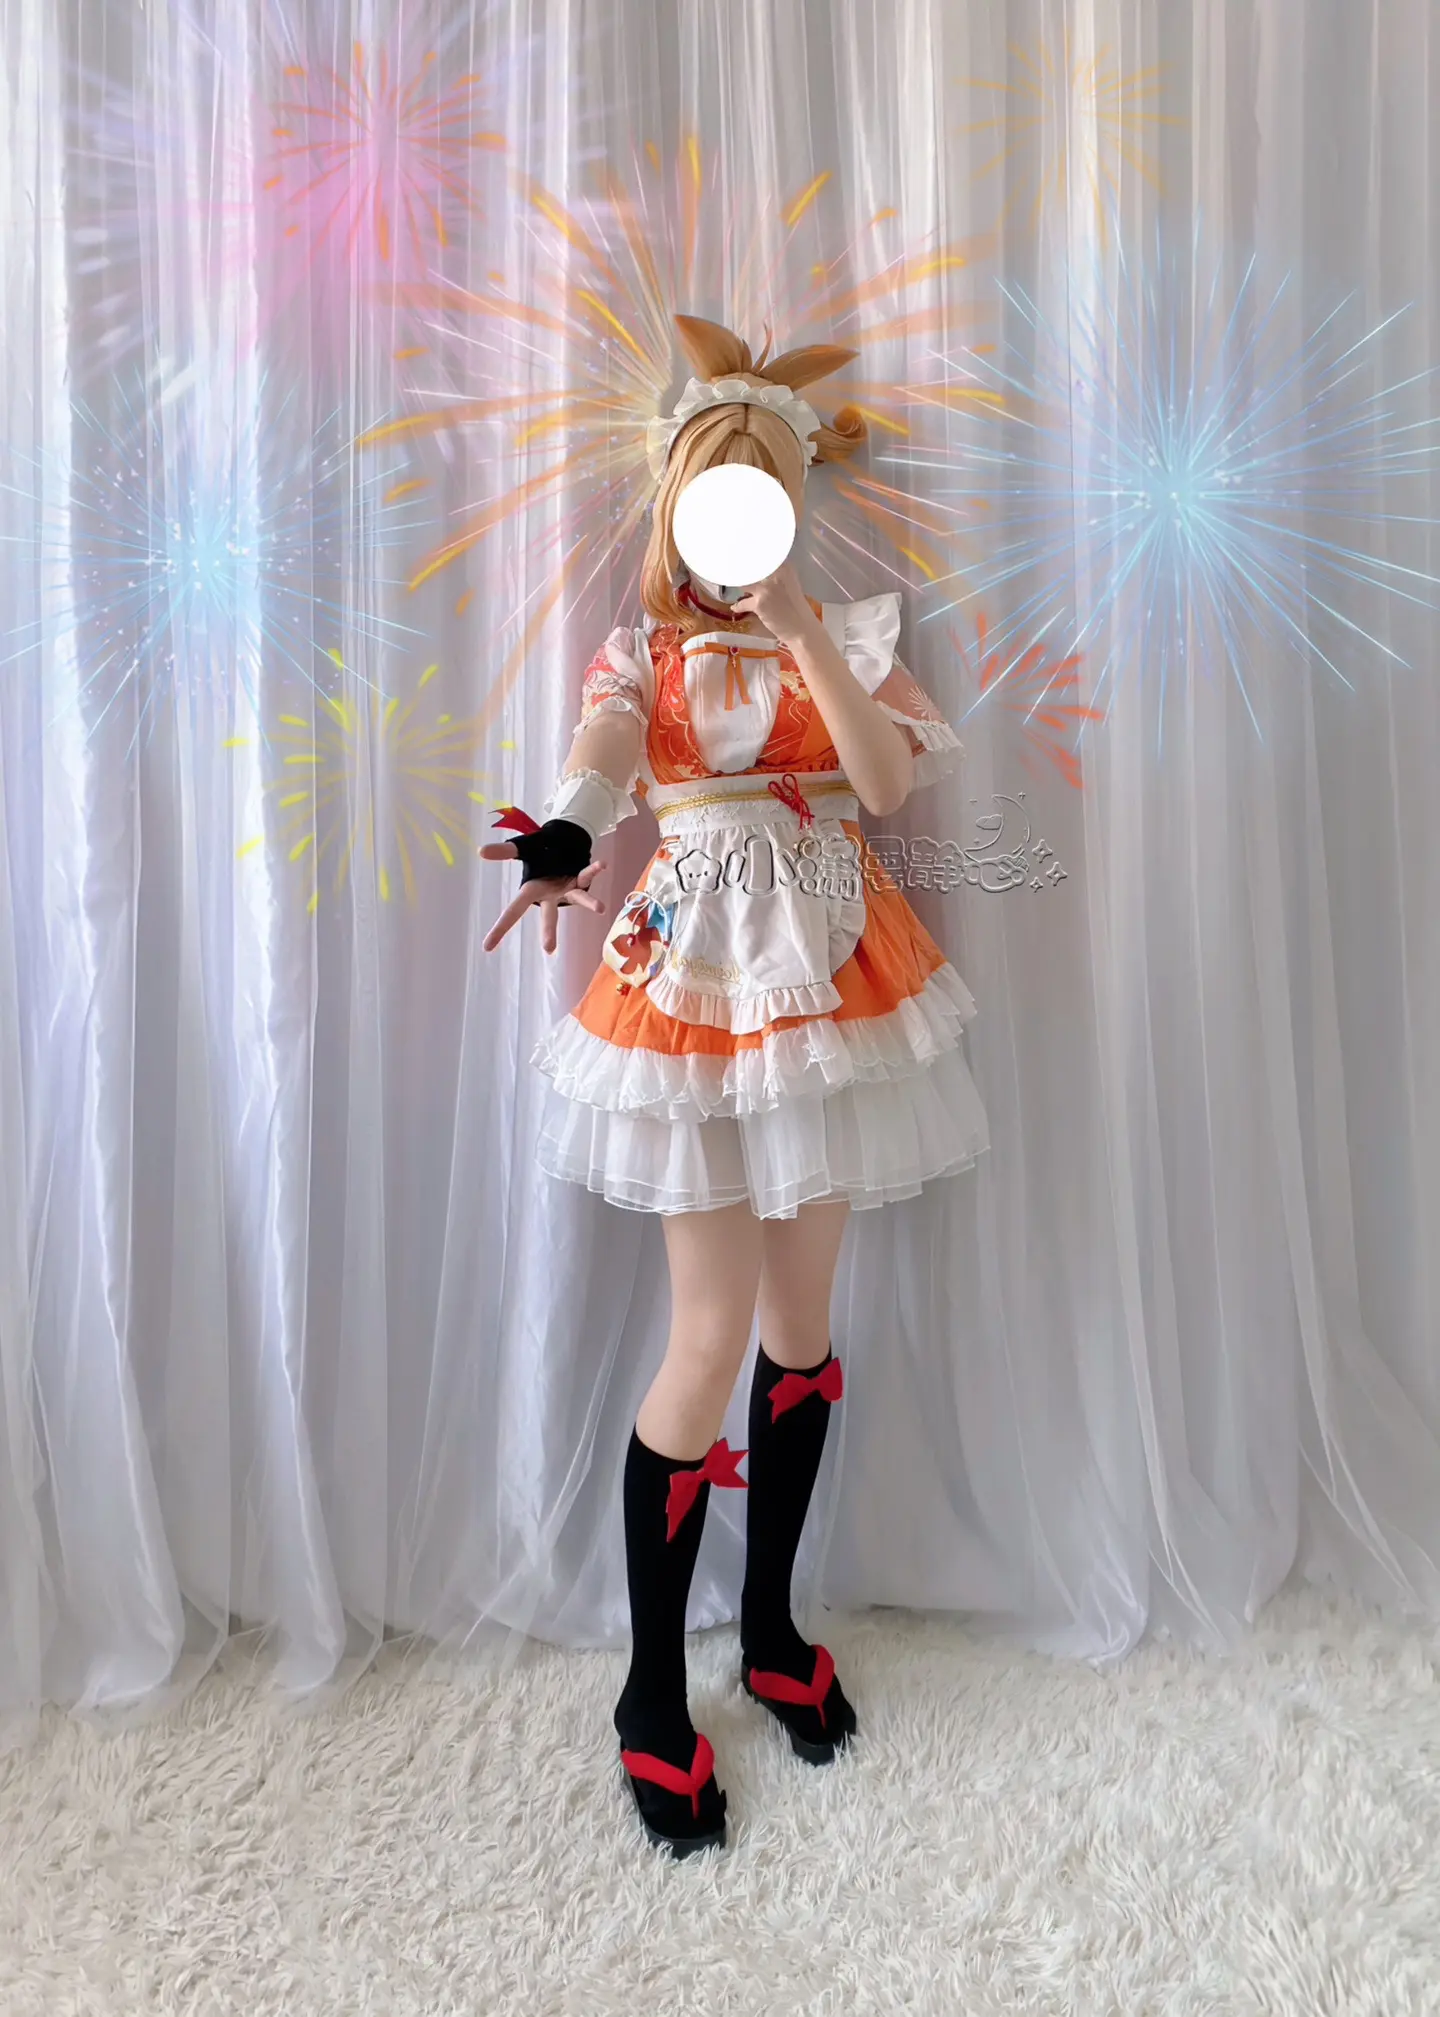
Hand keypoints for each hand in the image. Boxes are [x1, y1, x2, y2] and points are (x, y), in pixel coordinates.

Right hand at [478, 840, 606, 954]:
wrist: (563, 842)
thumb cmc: (541, 851)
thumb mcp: (522, 849)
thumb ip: (504, 852)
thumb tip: (481, 851)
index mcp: (532, 890)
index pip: (512, 912)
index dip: (500, 929)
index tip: (486, 947)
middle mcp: (550, 895)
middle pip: (548, 915)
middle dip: (549, 931)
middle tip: (549, 949)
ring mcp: (568, 890)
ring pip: (578, 898)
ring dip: (589, 903)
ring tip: (600, 908)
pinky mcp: (581, 880)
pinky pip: (587, 875)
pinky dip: (594, 870)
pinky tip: (601, 865)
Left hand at [731, 560, 819, 648]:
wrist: (801, 629)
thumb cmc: (796, 608)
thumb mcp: (789, 583)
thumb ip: (774, 574)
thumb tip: (753, 569)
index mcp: (785, 566)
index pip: (761, 555)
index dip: (748, 558)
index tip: (741, 561)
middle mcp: (776, 573)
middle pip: (749, 567)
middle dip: (740, 572)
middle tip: (736, 576)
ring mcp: (767, 588)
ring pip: (743, 583)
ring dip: (740, 587)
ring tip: (738, 589)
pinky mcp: (759, 603)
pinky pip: (742, 603)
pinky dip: (738, 606)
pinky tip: (736, 607)